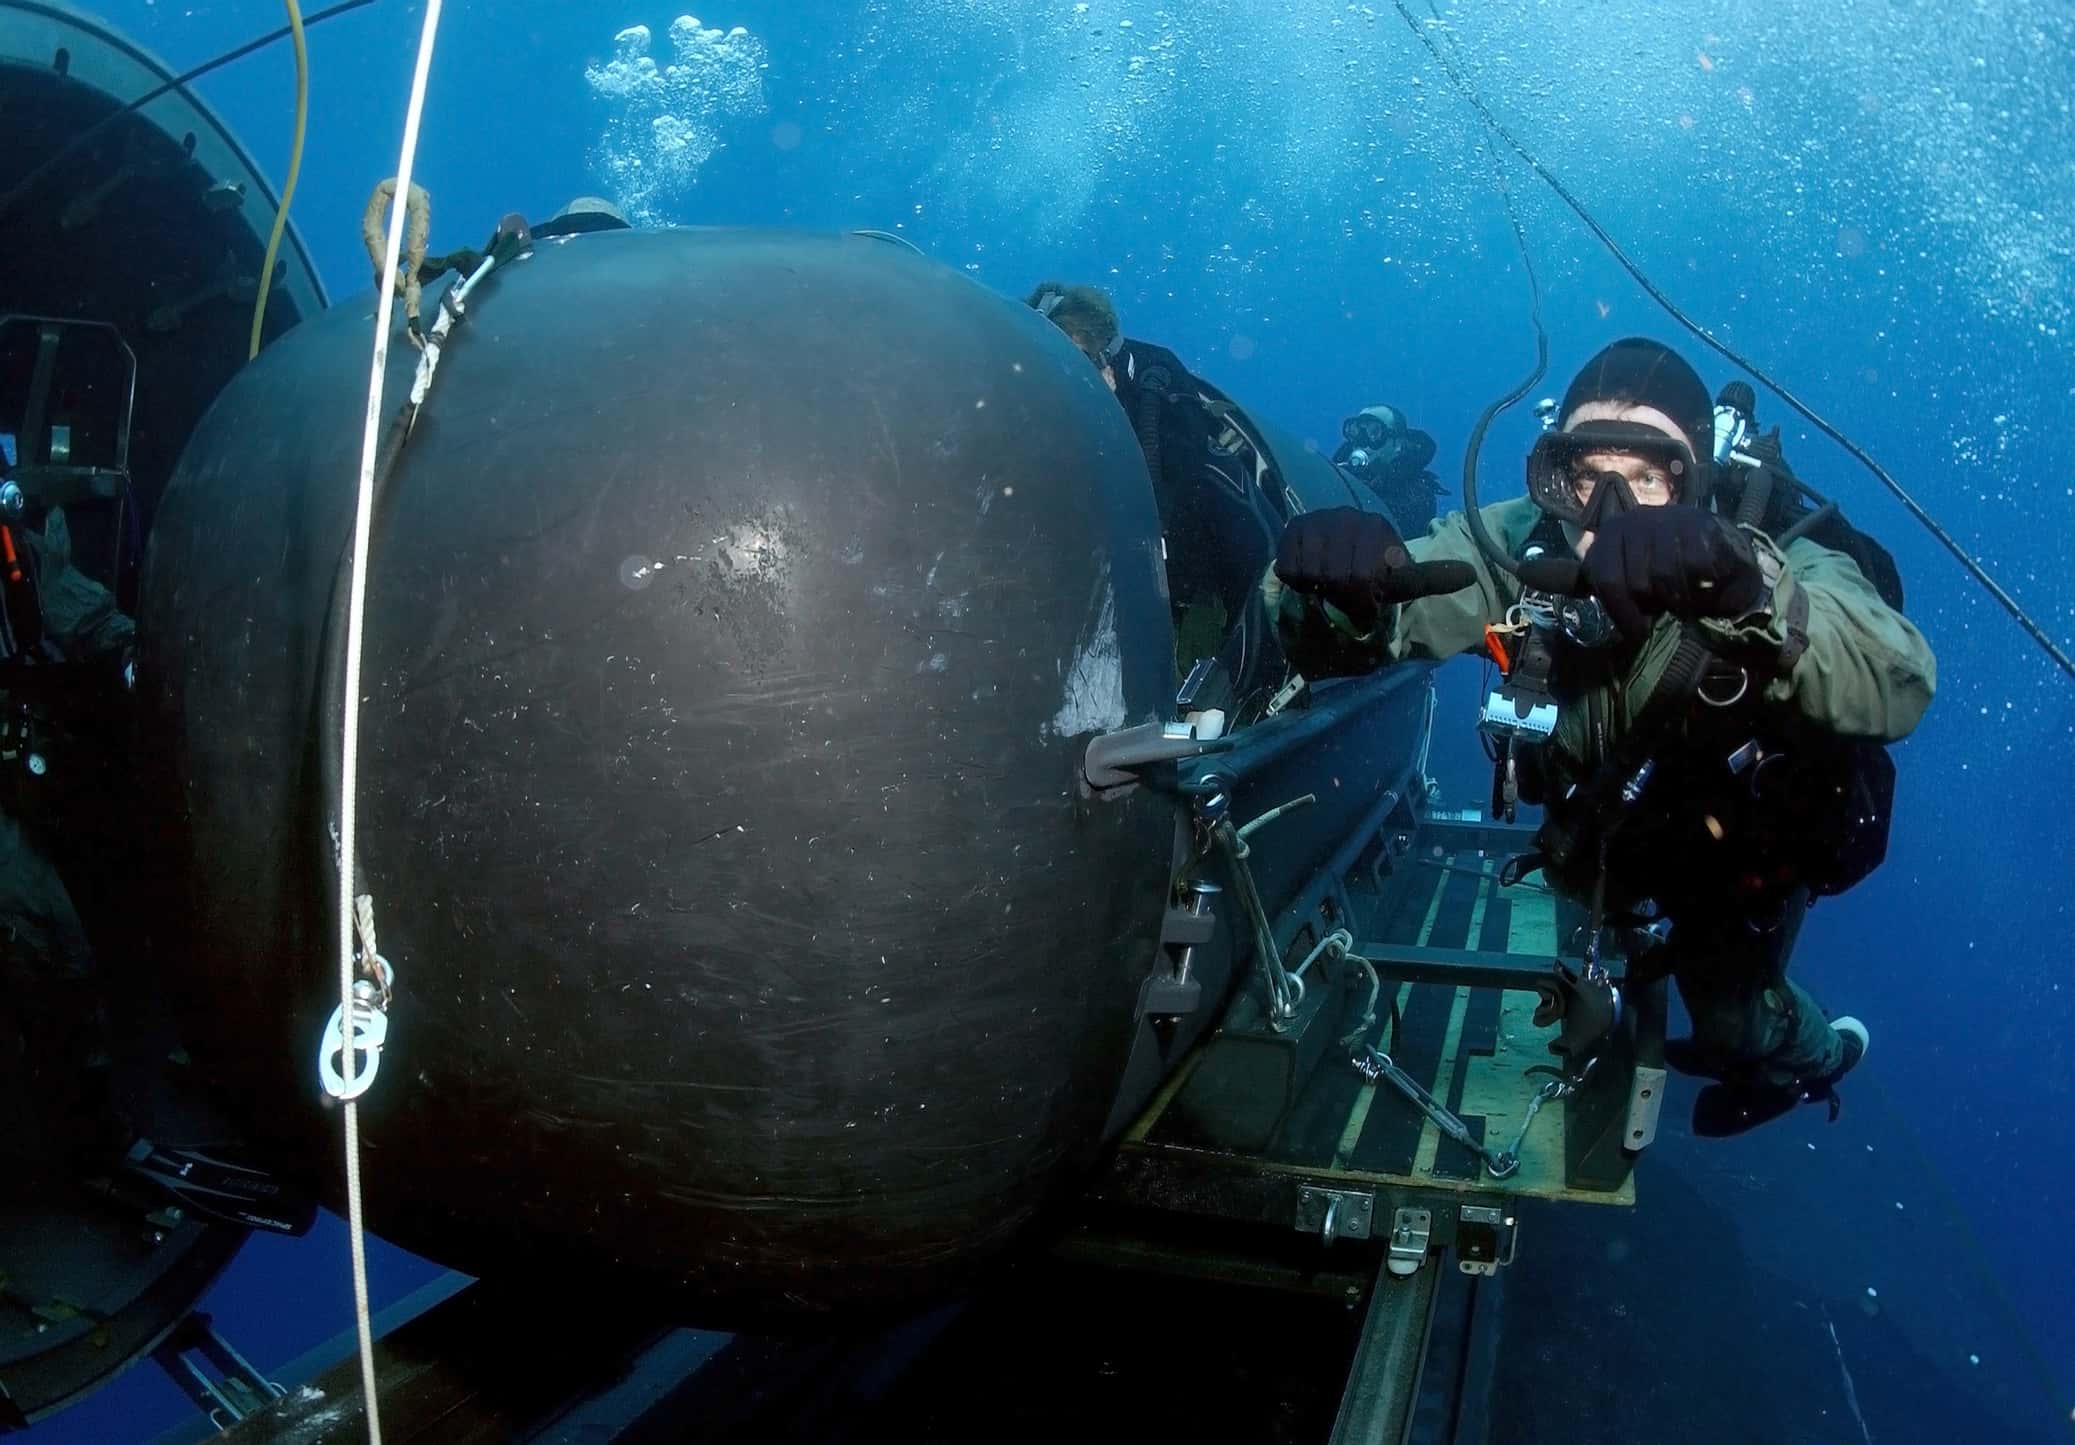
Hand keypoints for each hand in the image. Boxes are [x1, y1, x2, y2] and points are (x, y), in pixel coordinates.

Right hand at [1273, 508, 1473, 630]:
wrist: (1336, 558)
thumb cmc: (1373, 572)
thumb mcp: (1403, 580)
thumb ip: (1432, 578)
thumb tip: (1471, 575)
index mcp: (1378, 529)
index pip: (1364, 579)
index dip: (1361, 601)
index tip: (1367, 600)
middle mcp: (1349, 517)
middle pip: (1337, 578)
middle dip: (1339, 597)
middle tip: (1343, 595)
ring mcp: (1320, 519)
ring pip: (1312, 574)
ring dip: (1317, 589)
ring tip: (1326, 584)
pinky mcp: (1295, 527)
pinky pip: (1290, 567)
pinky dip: (1297, 581)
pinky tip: (1308, 574)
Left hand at [1581, 507, 1765, 641]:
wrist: (1720, 545)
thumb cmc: (1670, 571)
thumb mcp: (1633, 580)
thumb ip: (1616, 593)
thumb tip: (1619, 628)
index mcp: (1610, 535)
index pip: (1605, 579)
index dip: (1622, 613)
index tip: (1637, 634)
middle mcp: (1634, 520)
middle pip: (1637, 582)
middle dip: (1656, 605)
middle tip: (1672, 609)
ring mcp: (1667, 519)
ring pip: (1665, 575)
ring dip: (1681, 598)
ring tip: (1689, 600)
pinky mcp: (1700, 524)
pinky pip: (1695, 566)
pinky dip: (1702, 585)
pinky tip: (1707, 585)